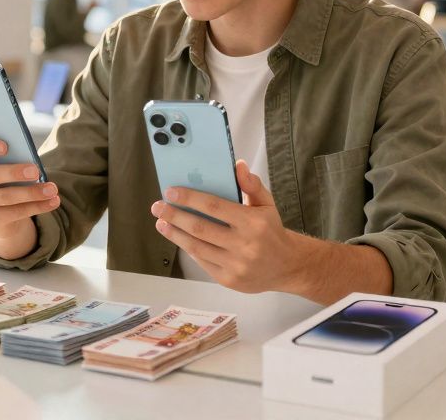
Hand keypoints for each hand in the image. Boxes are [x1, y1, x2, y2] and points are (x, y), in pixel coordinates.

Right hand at [0, 136, 58, 242]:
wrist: (0, 213)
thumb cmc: (6, 178)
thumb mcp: (6, 166)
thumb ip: (12, 158)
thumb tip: (32, 159)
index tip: (5, 145)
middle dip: (13, 172)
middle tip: (35, 170)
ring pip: (5, 197)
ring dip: (31, 192)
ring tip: (52, 188)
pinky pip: (15, 213)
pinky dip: (37, 206)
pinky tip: (53, 201)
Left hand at [150, 160, 306, 293]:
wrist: (287, 266)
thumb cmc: (272, 231)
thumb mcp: (267, 204)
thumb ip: (251, 185)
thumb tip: (237, 165)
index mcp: (253, 222)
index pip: (214, 206)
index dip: (190, 199)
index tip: (171, 192)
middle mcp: (244, 245)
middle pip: (200, 228)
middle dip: (175, 216)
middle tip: (158, 206)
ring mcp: (235, 265)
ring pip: (196, 247)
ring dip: (175, 234)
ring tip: (161, 222)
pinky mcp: (228, 280)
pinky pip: (202, 261)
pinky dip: (188, 248)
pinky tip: (179, 237)